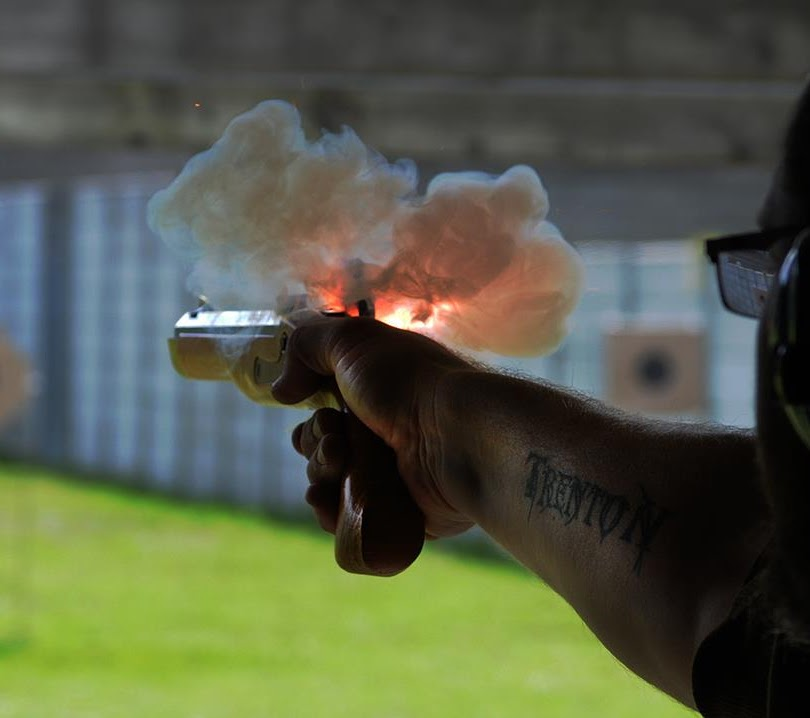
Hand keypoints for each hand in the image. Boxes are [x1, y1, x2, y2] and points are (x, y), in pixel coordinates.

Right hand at [272, 317, 475, 538]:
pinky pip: (346, 518)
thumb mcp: (352, 340)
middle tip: (335, 440)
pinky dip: (329, 510)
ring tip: (339, 463)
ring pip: (328, 482)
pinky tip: (327, 500)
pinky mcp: (394, 512)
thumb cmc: (407, 382)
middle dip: (314, 442)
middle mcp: (384, 431)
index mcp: (377, 392)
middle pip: (321, 445)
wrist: (456, 437)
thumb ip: (306, 346)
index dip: (309, 406)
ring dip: (319, 472)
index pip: (326, 403)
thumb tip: (281, 389)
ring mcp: (390, 474)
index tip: (306, 402)